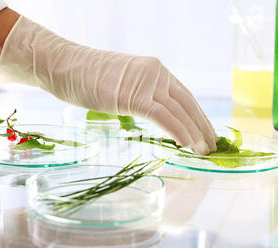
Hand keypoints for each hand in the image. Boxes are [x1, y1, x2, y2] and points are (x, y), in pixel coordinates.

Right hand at [0, 16, 216, 154]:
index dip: (197, 116)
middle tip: (212, 146)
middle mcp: (156, 73)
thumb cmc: (86, 78)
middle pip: (187, 103)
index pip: (184, 96)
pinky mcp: (135, 95)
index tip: (206, 132)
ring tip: (205, 151)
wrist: (65, 65)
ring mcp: (146, 83)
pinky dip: (179, 132)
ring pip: (179, 111)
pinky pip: (163, 117)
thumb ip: (139, 96)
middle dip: (203, 127)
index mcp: (155, 71)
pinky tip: (189, 146)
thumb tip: (149, 112)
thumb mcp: (121, 85)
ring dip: (195, 133)